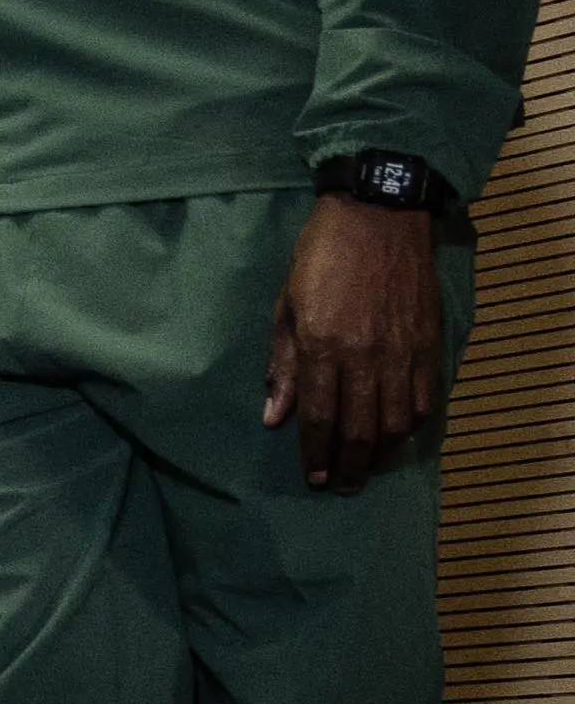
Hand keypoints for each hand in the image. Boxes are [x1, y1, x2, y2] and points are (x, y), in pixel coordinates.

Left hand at [263, 192, 446, 489]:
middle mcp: (363, 356)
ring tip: (369, 467)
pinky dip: (413, 424)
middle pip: (360, 428)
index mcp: (321, 346)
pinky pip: (424, 398)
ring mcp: (401, 351)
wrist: (376, 216)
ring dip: (383, 452)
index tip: (314, 475)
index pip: (317, 415)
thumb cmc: (320, 257)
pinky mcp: (429, 343)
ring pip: (396, 421)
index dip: (315, 451)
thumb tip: (273, 417)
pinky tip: (400, 436)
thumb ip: (281, 365)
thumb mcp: (285, 306)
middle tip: (343, 486)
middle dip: (350, 464)